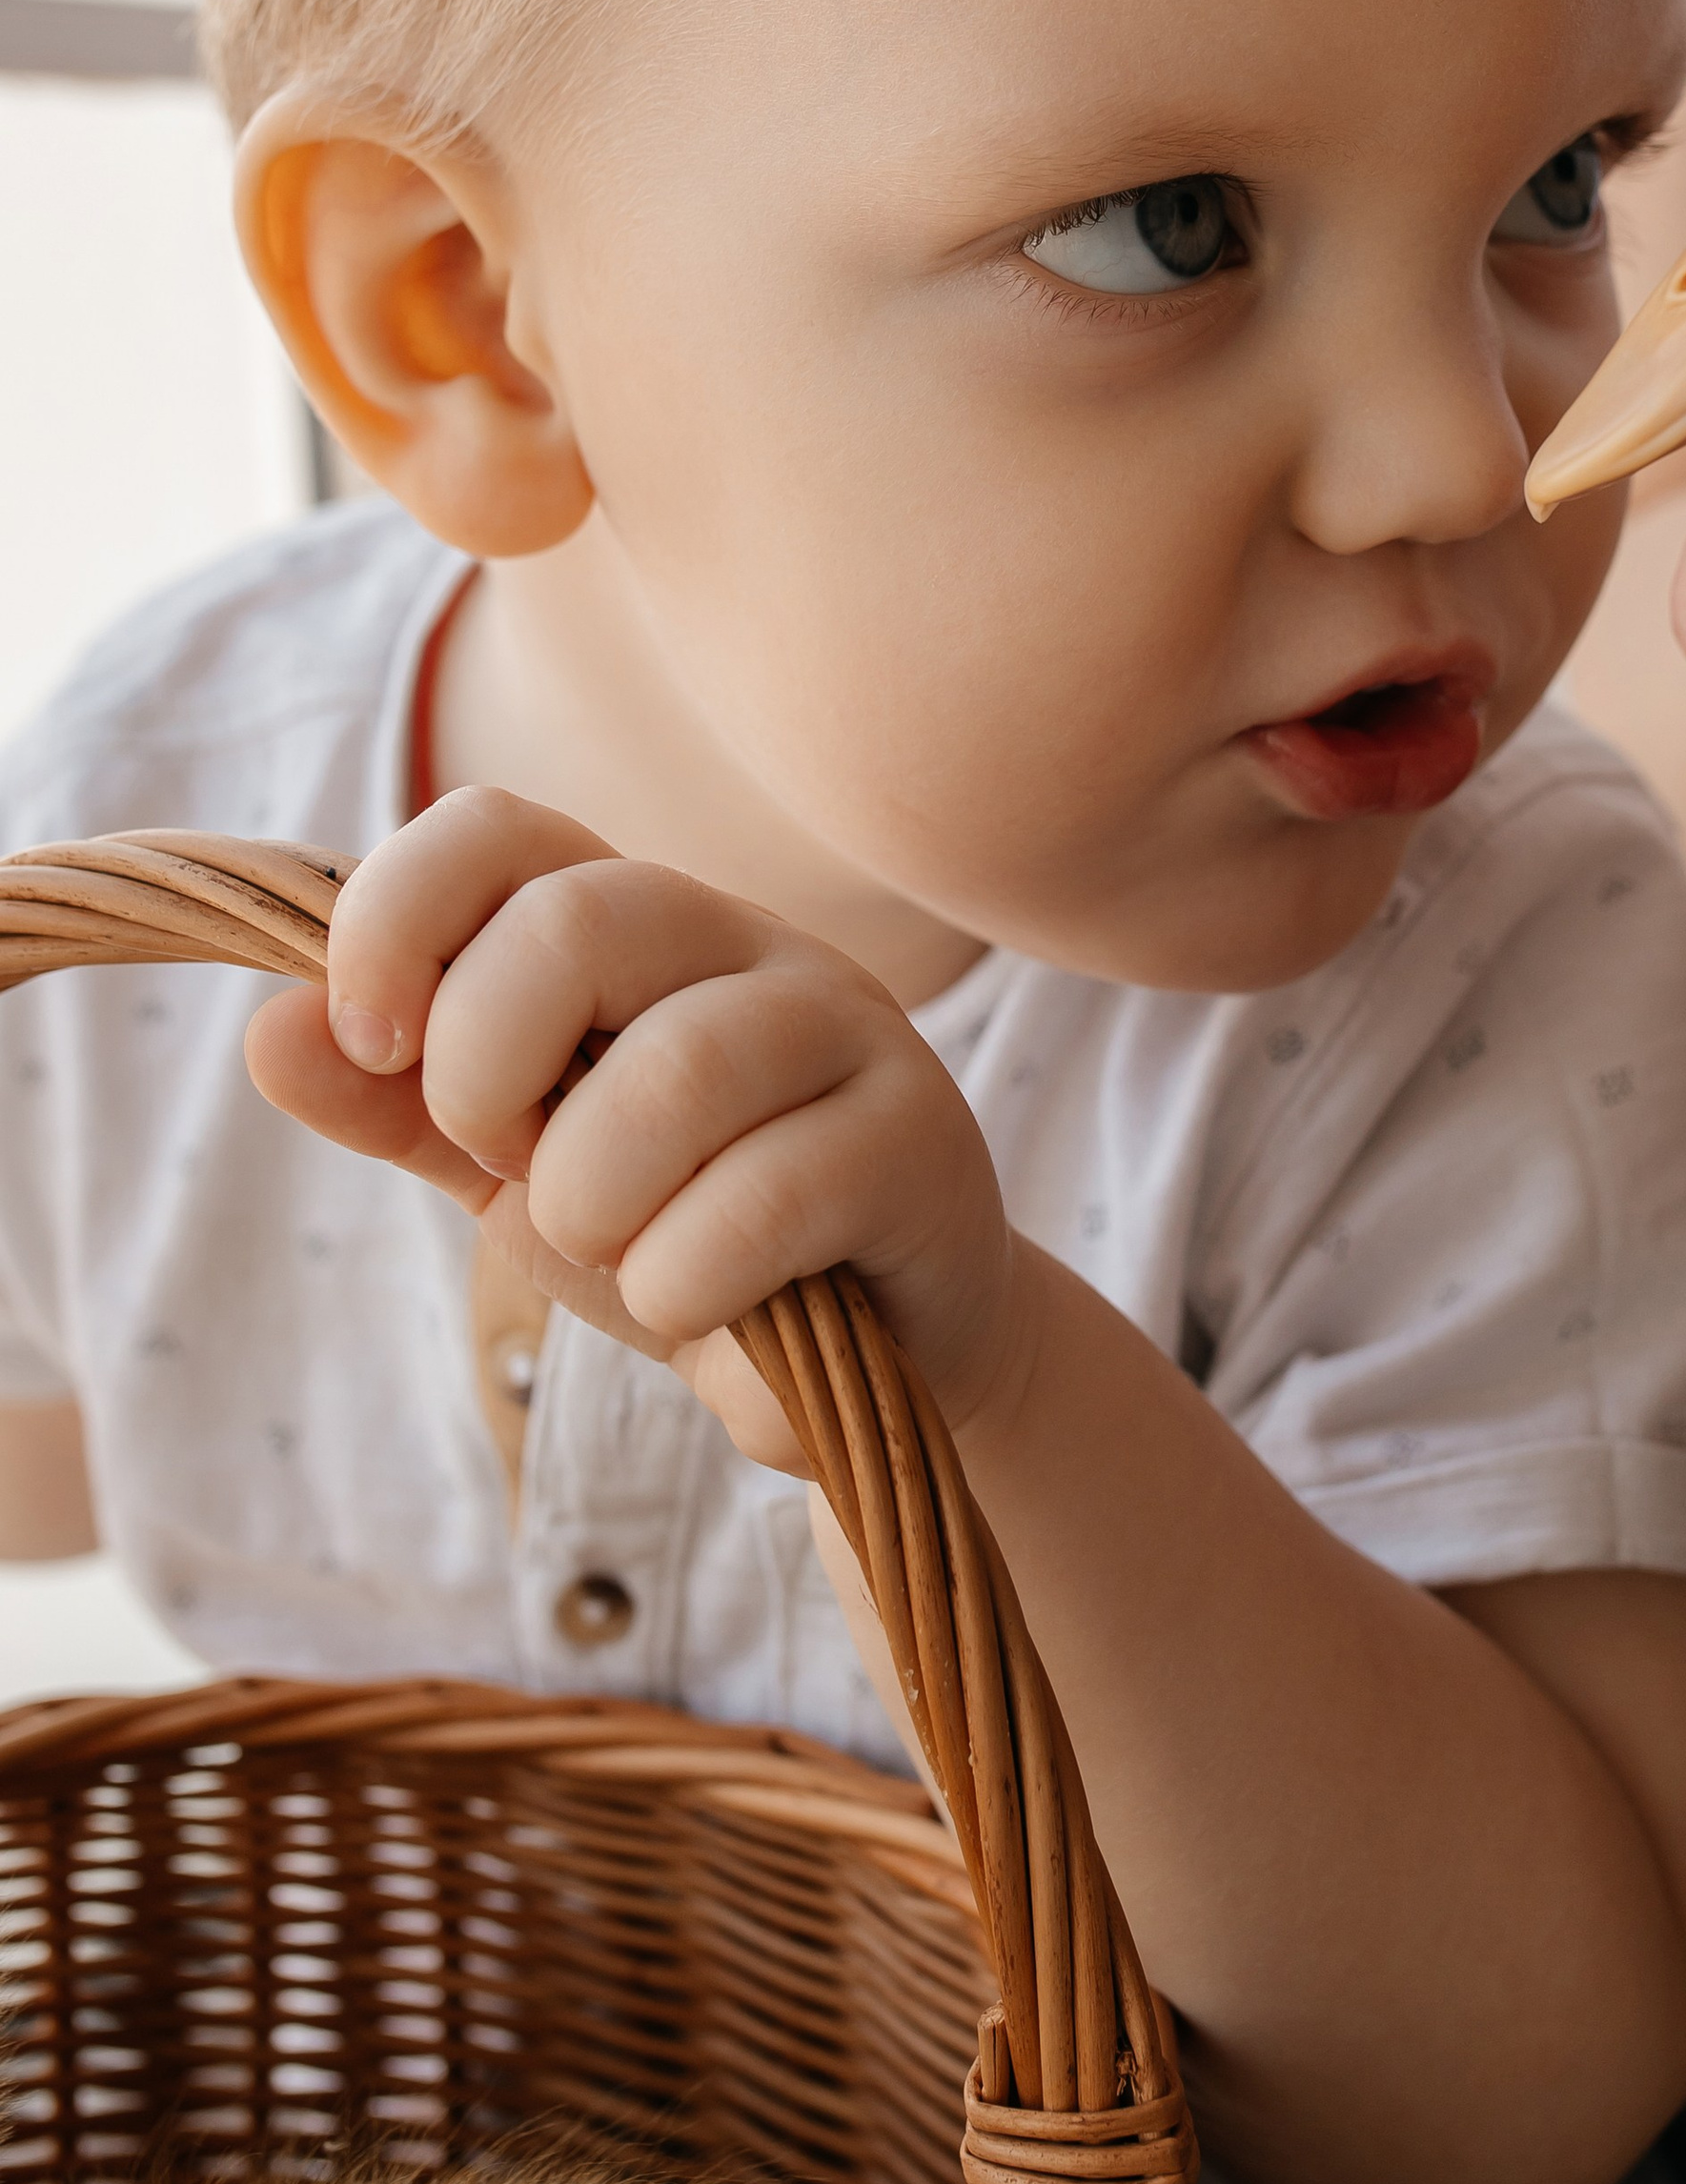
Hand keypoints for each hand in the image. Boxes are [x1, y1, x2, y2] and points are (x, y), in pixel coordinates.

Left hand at [245, 785, 1013, 1467]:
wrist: (881, 1356)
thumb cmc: (693, 1234)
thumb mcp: (520, 1172)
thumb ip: (399, 1107)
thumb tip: (269, 1031)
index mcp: (636, 922)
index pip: (494, 827)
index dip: (394, 921)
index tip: (372, 1048)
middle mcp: (746, 942)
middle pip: (574, 922)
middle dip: (482, 1075)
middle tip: (507, 1166)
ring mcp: (847, 1027)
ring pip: (672, 1072)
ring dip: (590, 1205)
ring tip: (616, 1256)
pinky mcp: (919, 1138)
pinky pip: (761, 1199)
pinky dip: (683, 1284)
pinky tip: (700, 1304)